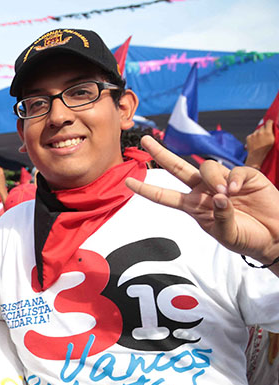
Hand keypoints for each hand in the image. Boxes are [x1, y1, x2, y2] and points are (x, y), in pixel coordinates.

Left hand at [126, 135, 278, 264]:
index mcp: (193, 206)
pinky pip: (233, 170)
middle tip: (146, 140)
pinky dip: (233, 178)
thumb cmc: (247, 237)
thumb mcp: (227, 234)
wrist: (274, 236)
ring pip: (206, 167)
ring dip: (212, 178)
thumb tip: (218, 196)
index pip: (165, 196)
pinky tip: (236, 190)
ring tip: (225, 194)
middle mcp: (204, 191)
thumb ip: (219, 217)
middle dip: (161, 154)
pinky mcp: (245, 176)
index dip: (147, 189)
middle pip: (178, 169)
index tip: (128, 182)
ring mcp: (223, 181)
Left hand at [246, 120, 274, 168]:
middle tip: (265, 134)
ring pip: (257, 130)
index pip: (269, 122)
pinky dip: (253, 137)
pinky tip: (255, 142)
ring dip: (258, 133)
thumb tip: (272, 126)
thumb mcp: (273, 140)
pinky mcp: (248, 137)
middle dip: (264, 129)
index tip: (270, 123)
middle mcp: (260, 132)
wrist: (256, 155)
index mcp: (268, 132)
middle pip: (263, 126)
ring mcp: (254, 134)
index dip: (270, 122)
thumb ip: (272, 132)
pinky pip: (252, 134)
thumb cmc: (266, 148)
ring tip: (259, 139)